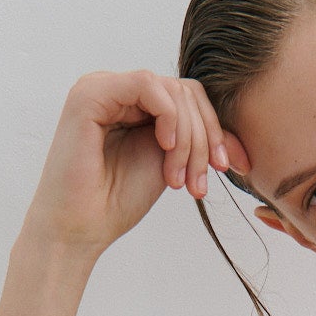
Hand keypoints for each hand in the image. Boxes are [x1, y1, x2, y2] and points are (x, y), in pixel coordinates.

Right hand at [21, 69, 248, 259]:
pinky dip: (168, 116)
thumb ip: (195, 142)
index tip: (227, 167)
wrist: (78, 230)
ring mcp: (102, 88)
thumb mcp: (170, 166)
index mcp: (134, 106)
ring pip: (171, 89)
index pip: (188, 97)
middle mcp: (117, 92)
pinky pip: (147, 85)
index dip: (214, 129)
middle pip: (185, 92)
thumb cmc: (114, 203)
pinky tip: (166, 148)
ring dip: (188, 136)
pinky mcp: (91, 94)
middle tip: (200, 181)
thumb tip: (238, 140)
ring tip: (178, 178)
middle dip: (205, 138)